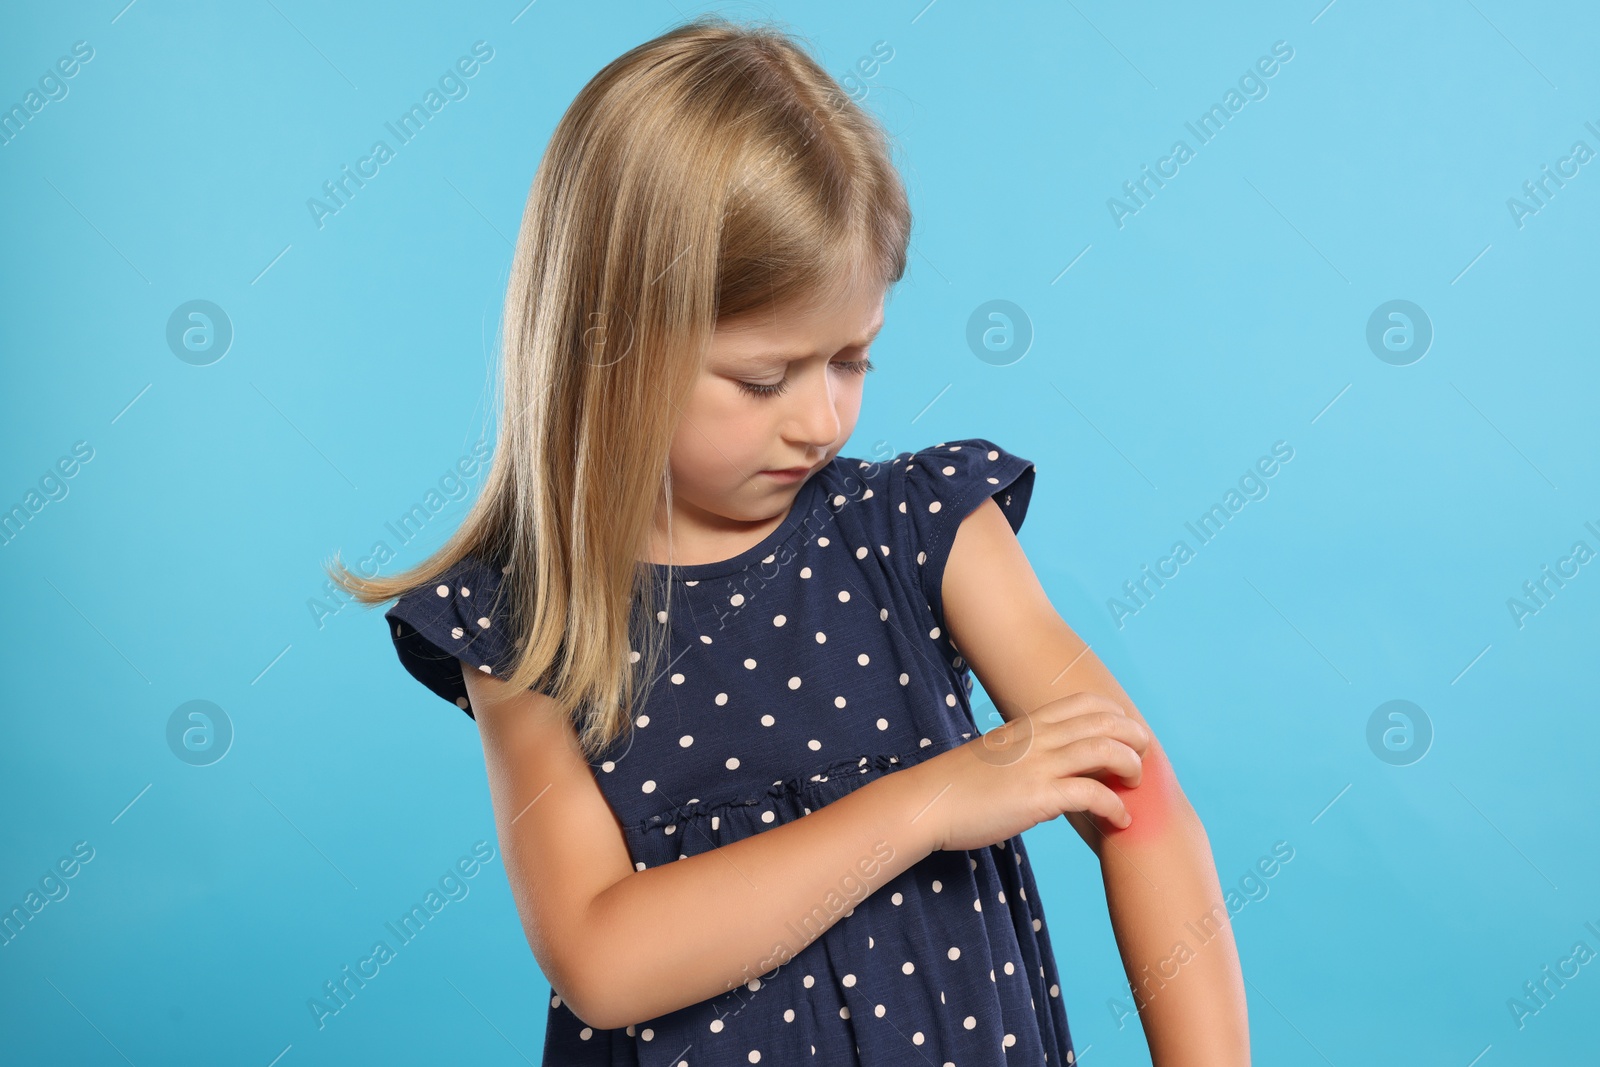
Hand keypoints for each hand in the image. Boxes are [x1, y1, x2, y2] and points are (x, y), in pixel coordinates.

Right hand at [907, 692, 1149, 852]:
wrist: (927, 803)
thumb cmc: (958, 785)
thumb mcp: (997, 755)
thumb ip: (1026, 753)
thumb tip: (1049, 767)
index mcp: (1028, 725)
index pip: (1086, 703)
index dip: (1115, 715)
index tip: (1126, 735)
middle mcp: (1037, 739)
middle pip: (1105, 722)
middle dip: (1134, 737)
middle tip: (1143, 758)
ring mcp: (1038, 766)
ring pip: (1104, 751)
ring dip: (1131, 767)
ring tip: (1135, 784)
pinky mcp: (1037, 797)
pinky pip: (1092, 795)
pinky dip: (1115, 806)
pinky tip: (1120, 819)